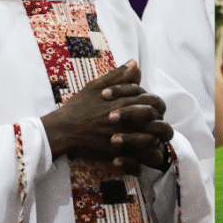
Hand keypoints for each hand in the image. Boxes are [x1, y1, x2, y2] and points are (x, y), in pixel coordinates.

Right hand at [40, 60, 172, 173]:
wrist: (63, 131)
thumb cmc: (78, 107)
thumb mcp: (96, 85)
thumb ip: (117, 75)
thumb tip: (134, 63)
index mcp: (126, 101)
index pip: (154, 101)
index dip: (155, 104)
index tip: (150, 108)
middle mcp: (129, 119)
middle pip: (158, 120)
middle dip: (160, 122)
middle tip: (154, 125)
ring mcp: (125, 137)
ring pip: (154, 141)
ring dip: (156, 141)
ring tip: (151, 140)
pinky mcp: (119, 154)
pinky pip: (142, 160)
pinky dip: (145, 159)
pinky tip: (141, 156)